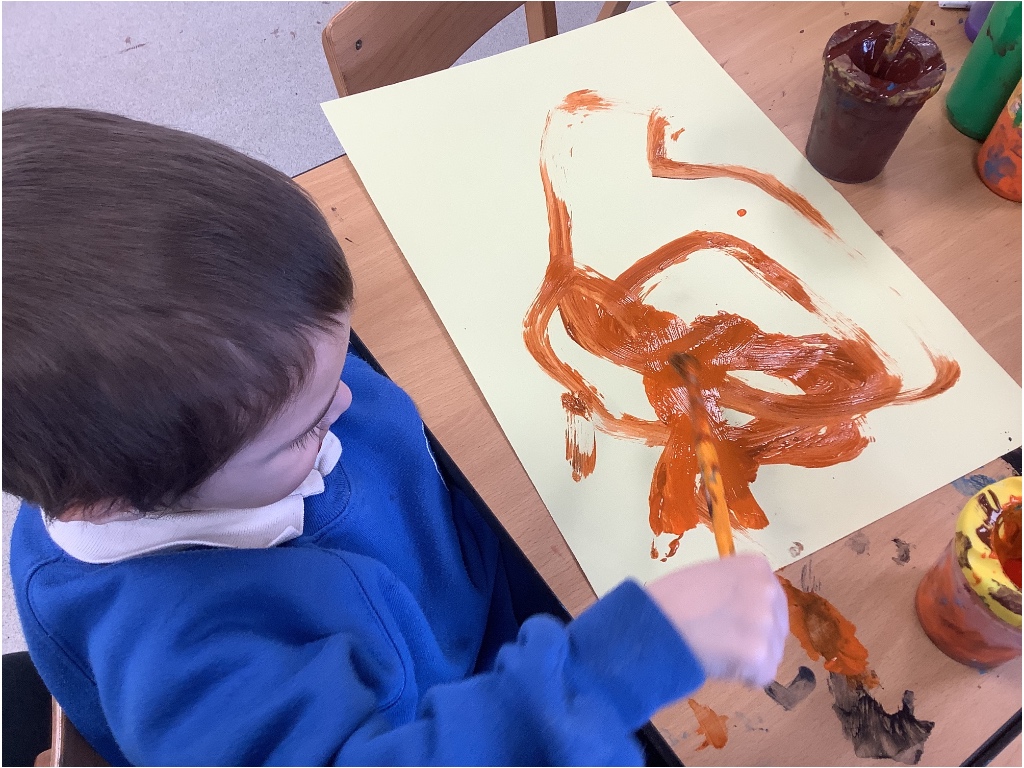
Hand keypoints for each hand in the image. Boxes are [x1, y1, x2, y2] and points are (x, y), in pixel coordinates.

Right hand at [645, 553, 787, 686]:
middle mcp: (766, 589)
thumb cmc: (671, 598)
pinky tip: (720, 665)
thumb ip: (736, 587)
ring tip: (717, 652)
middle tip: (723, 642)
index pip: (772, 599)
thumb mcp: (710, 576)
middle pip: (776, 627)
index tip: (731, 623)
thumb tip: (746, 609)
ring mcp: (764, 621)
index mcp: (755, 567)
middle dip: (755, 640)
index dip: (752, 617)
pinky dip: (744, 678)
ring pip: (771, 654)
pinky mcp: (757, 653)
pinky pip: (762, 676)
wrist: (653, 623)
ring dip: (749, 660)